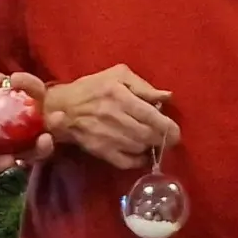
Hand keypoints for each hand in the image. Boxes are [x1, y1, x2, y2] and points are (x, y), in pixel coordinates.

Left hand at [0, 70, 56, 172]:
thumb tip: (6, 79)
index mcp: (23, 106)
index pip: (37, 95)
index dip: (34, 86)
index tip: (19, 80)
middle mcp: (25, 127)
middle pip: (47, 126)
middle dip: (57, 121)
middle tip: (59, 117)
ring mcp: (15, 146)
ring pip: (36, 149)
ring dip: (44, 146)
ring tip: (45, 139)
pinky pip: (9, 163)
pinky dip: (11, 161)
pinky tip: (11, 158)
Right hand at [43, 64, 179, 169]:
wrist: (60, 108)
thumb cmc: (92, 88)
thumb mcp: (118, 76)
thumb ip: (144, 86)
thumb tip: (167, 96)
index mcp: (119, 96)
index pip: (150, 116)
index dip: (167, 127)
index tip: (176, 132)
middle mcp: (114, 117)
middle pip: (147, 134)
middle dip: (163, 139)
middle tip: (169, 139)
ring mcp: (106, 136)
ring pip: (139, 148)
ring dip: (151, 148)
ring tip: (154, 142)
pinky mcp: (100, 151)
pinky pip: (125, 161)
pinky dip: (138, 161)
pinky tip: (142, 154)